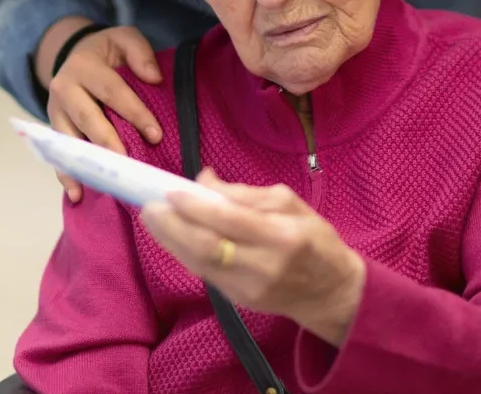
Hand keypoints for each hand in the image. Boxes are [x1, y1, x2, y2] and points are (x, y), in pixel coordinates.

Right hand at [38, 19, 163, 202]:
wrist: (74, 54)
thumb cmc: (106, 51)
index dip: (134, 112)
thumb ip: (139, 53)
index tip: (156, 134)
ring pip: (71, 139)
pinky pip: (58, 154)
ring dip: (88, 162)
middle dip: (110, 141)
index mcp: (83, 65)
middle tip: (129, 162)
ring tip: (104, 183)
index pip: (112, 91)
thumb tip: (154, 78)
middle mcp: (64, 88)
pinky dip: (66, 175)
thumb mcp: (123, 38)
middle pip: (88, 118)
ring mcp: (55, 111)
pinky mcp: (53, 128)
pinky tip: (77, 194)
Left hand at [142, 169, 365, 346]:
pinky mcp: (238, 301)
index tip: (171, 190)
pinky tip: (173, 237)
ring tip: (153, 219)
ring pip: (198, 263)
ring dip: (170, 240)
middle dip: (172, 226)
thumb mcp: (290, 204)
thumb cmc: (314, 239)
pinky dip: (184, 253)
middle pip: (206, 246)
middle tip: (149, 205)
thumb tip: (204, 180)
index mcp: (281, 235)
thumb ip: (246, 193)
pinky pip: (204, 273)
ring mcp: (248, 287)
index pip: (229, 220)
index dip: (195, 206)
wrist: (331, 292)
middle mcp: (262, 265)